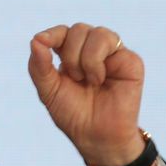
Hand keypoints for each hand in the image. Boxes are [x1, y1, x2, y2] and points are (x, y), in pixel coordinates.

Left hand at [28, 23, 146, 165]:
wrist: (97, 136)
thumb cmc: (73, 114)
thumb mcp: (49, 91)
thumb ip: (39, 66)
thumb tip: (35, 39)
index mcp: (72, 55)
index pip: (62, 33)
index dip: (52, 34)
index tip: (42, 41)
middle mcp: (93, 50)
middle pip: (78, 29)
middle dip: (69, 54)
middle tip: (74, 78)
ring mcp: (112, 53)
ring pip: (96, 32)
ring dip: (84, 58)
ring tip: (88, 80)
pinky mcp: (129, 59)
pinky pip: (111, 42)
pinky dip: (96, 62)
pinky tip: (99, 80)